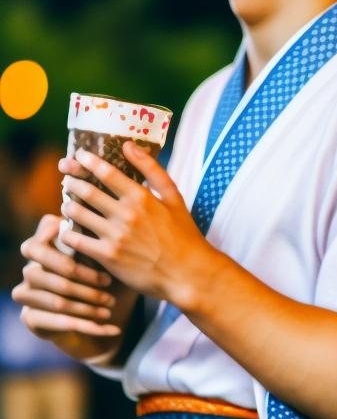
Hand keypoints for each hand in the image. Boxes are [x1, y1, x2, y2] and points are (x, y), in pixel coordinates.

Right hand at [13, 213, 128, 361]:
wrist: (98, 314)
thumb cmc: (103, 276)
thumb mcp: (106, 257)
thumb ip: (98, 241)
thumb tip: (104, 224)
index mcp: (43, 250)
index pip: (38, 243)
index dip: (54, 242)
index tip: (80, 241)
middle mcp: (30, 270)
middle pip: (53, 274)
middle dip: (85, 279)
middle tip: (109, 283)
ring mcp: (26, 295)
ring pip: (58, 301)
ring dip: (89, 306)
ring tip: (110, 306)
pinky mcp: (30, 318)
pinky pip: (60, 323)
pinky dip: (91, 327)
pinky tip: (114, 328)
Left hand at [57, 141, 216, 308]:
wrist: (187, 272)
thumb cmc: (183, 233)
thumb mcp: (174, 197)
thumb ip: (153, 170)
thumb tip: (130, 145)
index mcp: (142, 197)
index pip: (107, 173)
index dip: (89, 162)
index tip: (79, 156)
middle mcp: (127, 214)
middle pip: (87, 191)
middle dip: (73, 183)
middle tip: (68, 180)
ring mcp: (115, 236)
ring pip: (77, 214)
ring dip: (69, 206)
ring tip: (69, 204)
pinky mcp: (107, 257)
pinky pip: (76, 240)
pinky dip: (68, 232)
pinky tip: (69, 230)